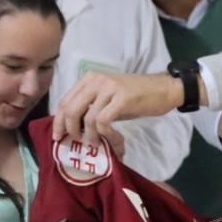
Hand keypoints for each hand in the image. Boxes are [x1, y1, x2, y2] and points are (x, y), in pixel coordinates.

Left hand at [53, 71, 174, 147]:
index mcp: (89, 78)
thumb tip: (72, 126)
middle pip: (70, 109)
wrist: (164, 89)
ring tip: (96, 143)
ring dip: (89, 135)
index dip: (58, 121)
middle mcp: (96, 80)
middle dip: (69, 130)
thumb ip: (91, 106)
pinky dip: (104, 133)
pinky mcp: (122, 98)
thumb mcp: (108, 97)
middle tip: (75, 142)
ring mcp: (109, 88)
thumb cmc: (136, 96)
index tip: (58, 137)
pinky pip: (103, 120)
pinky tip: (111, 138)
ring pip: (87, 117)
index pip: (64, 101)